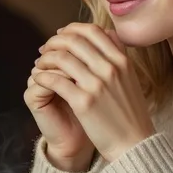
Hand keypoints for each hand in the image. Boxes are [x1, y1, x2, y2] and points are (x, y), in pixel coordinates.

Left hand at [32, 23, 154, 164]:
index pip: (92, 31)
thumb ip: (118, 55)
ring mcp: (97, 85)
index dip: (71, 29)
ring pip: (61, 58)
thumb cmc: (129, 113)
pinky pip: (55, 81)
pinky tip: (39, 79)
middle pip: (74, 41)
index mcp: (122, 60)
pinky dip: (43, 76)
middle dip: (54, 42)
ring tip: (39, 64)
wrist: (134, 144)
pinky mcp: (83, 102)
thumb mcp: (130, 78)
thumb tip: (106, 32)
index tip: (60, 35)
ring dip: (45, 59)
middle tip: (44, 49)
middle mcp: (110, 68)